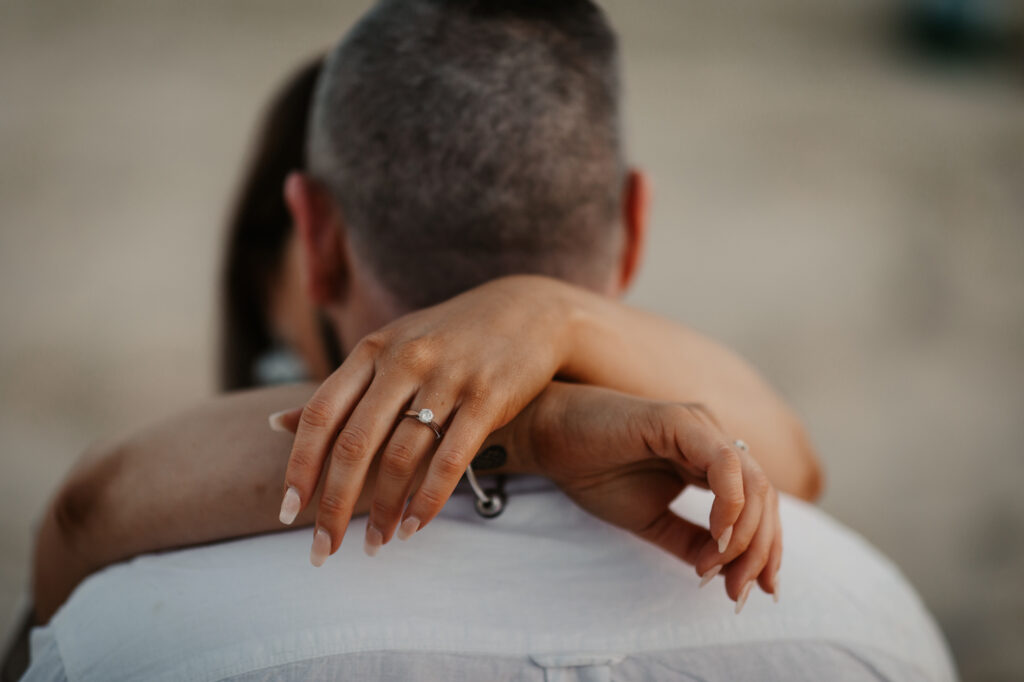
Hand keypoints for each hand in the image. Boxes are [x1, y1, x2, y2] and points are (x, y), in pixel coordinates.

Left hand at [278, 276, 573, 563]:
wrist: (528, 311)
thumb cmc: (448, 338)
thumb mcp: (389, 349)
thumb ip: (341, 389)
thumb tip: (277, 424)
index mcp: (372, 349)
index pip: (321, 415)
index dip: (300, 467)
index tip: (288, 513)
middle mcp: (404, 361)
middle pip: (354, 445)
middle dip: (334, 505)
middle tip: (324, 549)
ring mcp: (447, 377)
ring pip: (401, 458)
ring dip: (383, 511)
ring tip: (375, 544)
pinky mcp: (488, 397)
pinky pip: (451, 460)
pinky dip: (428, 501)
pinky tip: (414, 527)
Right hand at [523, 382, 780, 609]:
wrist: (548, 439)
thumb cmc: (593, 472)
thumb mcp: (651, 519)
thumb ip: (690, 539)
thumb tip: (726, 571)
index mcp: (709, 460)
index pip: (757, 504)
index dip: (763, 550)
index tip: (747, 593)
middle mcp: (714, 440)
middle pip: (765, 497)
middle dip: (760, 551)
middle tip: (738, 593)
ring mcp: (701, 427)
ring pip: (754, 483)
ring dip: (747, 536)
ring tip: (718, 571)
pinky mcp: (681, 421)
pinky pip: (725, 463)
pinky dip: (730, 505)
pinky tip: (717, 537)